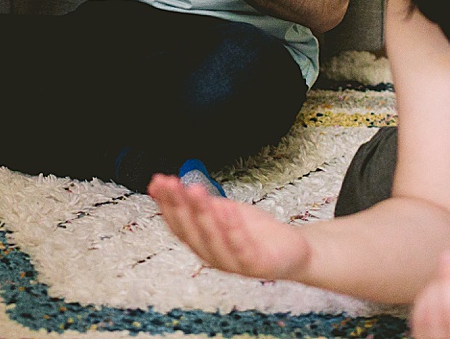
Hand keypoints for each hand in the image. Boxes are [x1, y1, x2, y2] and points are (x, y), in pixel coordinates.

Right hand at [148, 174, 311, 280]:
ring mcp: (233, 263)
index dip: (166, 204)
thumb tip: (168, 185)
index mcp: (203, 243)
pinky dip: (232, 227)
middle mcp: (213, 256)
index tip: (157, 182)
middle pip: (191, 232)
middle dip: (179, 206)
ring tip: (194, 190)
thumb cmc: (255, 233)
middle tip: (170, 183)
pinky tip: (226, 207)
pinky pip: (240, 246)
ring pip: (212, 239)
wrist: (292, 251)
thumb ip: (199, 203)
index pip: (178, 225)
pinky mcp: (256, 265)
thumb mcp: (224, 212)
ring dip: (202, 214)